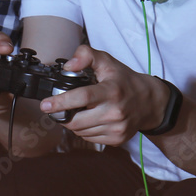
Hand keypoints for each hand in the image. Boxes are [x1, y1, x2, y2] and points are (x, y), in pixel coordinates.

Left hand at [40, 46, 170, 146]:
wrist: (150, 102)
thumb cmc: (126, 81)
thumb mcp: (108, 62)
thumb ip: (86, 55)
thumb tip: (69, 65)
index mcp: (111, 91)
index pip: (82, 98)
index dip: (60, 102)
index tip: (45, 105)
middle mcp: (114, 112)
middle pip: (76, 120)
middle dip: (64, 115)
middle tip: (62, 107)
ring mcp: (116, 128)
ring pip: (80, 132)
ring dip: (74, 123)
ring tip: (80, 111)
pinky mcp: (116, 139)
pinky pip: (90, 138)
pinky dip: (84, 130)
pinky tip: (91, 119)